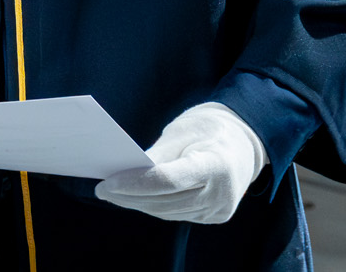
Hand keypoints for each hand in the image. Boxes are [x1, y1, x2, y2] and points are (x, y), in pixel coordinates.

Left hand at [94, 103, 265, 224]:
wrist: (243, 143)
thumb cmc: (207, 129)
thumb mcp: (181, 132)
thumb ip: (156, 155)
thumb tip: (124, 172)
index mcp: (215, 164)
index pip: (167, 180)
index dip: (134, 184)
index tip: (106, 183)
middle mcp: (221, 193)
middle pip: (165, 200)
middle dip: (129, 195)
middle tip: (101, 189)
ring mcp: (220, 209)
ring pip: (168, 212)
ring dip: (138, 203)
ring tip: (112, 194)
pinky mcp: (216, 216)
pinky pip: (177, 214)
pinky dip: (154, 206)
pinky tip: (134, 198)